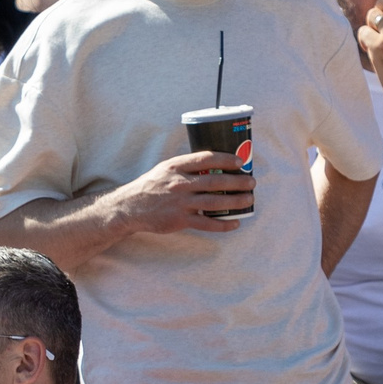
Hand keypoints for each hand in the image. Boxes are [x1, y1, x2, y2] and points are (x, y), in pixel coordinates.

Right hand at [106, 153, 253, 230]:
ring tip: (249, 200)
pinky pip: (206, 223)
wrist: (130, 207)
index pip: (206, 159)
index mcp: (176, 166)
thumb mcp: (166, 169)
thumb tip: (214, 166)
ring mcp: (180, 203)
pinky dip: (223, 224)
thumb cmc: (151, 186)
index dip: (225, 159)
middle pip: (215, 181)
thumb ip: (187, 166)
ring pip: (214, 202)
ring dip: (235, 201)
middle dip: (237, 182)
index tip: (240, 162)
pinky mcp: (180, 220)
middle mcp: (179, 183)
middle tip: (251, 182)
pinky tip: (234, 223)